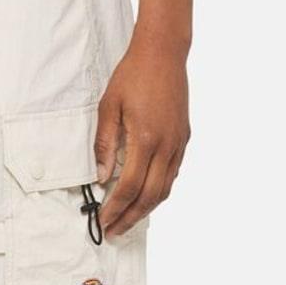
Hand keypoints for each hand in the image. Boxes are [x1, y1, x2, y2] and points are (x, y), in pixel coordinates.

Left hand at [94, 32, 190, 236]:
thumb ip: (104, 144)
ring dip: (146, 208)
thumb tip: (101, 177)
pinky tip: (146, 195)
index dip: (115, 207)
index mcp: (145, 138)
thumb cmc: (132, 76)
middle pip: (149, 195)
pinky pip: (172, 173)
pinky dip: (159, 190)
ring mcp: (178, 143)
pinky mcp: (184, 138)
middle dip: (131, 217)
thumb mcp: (108, 107)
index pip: (129, 186)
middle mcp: (166, 145)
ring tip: (129, 219)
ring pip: (165, 188)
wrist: (163, 53)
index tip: (103, 220)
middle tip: (115, 230)